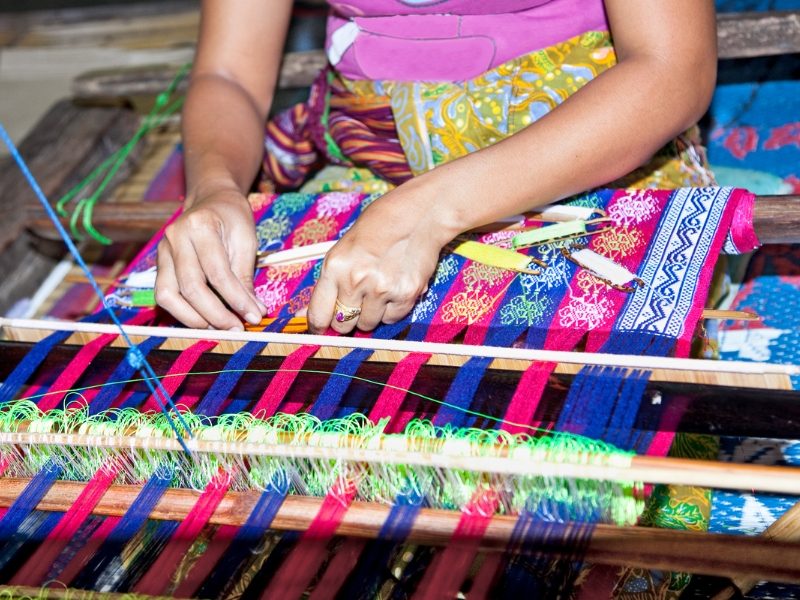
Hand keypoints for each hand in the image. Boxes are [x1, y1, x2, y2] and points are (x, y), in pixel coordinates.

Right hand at [155, 185, 265, 329]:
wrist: (210, 199)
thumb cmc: (232, 218)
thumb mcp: (246, 240)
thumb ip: (245, 276)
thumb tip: (254, 312)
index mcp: (200, 226)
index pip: (218, 273)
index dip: (237, 300)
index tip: (254, 317)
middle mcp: (175, 237)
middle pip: (191, 288)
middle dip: (216, 315)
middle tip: (237, 328)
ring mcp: (162, 251)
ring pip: (168, 295)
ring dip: (194, 319)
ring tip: (220, 327)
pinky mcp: (158, 264)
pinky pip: (164, 294)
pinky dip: (183, 312)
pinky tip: (204, 318)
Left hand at [307, 181, 456, 333]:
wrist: (420, 214)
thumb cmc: (379, 226)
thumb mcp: (344, 248)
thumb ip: (328, 283)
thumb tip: (303, 313)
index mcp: (335, 266)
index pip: (318, 314)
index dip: (318, 325)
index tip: (321, 328)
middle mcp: (356, 280)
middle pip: (342, 324)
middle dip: (346, 318)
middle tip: (356, 301)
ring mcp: (382, 290)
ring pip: (368, 324)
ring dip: (370, 314)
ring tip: (378, 289)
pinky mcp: (406, 295)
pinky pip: (392, 319)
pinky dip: (391, 310)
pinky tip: (394, 287)